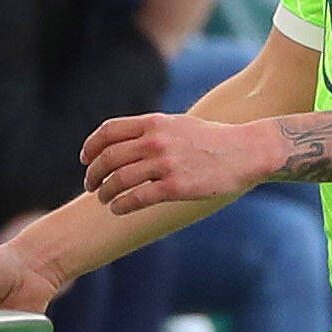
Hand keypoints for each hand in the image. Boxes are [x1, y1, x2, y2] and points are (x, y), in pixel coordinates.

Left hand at [82, 110, 265, 214]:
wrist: (245, 152)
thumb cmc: (213, 140)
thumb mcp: (178, 125)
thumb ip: (152, 131)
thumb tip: (126, 144)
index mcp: (154, 123)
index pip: (108, 132)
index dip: (91, 147)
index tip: (85, 160)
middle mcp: (156, 141)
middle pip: (109, 157)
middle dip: (94, 174)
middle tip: (91, 185)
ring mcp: (165, 164)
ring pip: (119, 179)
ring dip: (105, 192)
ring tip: (104, 199)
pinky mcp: (175, 187)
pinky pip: (137, 198)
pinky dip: (121, 205)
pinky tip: (118, 209)